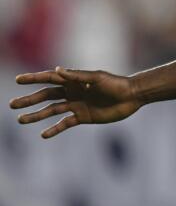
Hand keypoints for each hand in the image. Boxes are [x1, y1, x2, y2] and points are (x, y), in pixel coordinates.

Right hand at [9, 68, 143, 138]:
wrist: (132, 96)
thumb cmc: (116, 84)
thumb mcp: (97, 78)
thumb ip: (77, 76)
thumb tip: (56, 70)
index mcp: (74, 80)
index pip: (49, 78)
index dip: (34, 79)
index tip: (18, 80)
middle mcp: (72, 92)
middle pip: (46, 96)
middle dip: (29, 100)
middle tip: (12, 104)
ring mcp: (76, 105)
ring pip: (52, 110)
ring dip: (37, 115)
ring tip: (21, 119)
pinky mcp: (83, 117)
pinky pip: (65, 123)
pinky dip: (54, 129)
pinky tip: (43, 135)